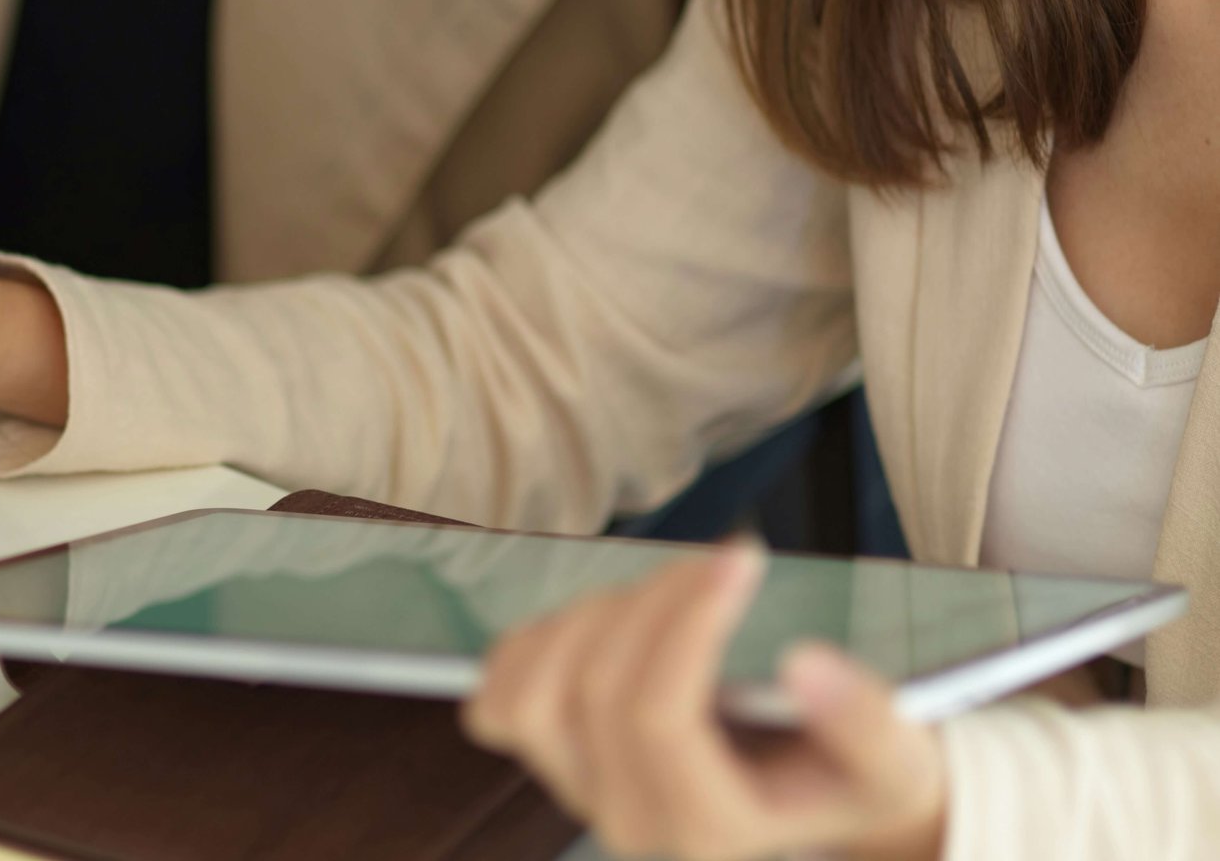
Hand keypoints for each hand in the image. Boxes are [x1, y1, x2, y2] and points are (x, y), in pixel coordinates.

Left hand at [462, 543, 948, 860]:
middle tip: (713, 561)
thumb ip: (862, 719)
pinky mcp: (545, 759)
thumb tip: (803, 663)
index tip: (739, 558)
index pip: (660, 718)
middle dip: (651, 603)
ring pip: (528, 695)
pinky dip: (536, 641)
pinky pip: (494, 698)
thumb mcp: (893, 758)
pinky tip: (606, 618)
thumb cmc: (848, 772)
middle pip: (595, 691)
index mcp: (709, 829)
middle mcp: (630, 821)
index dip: (688, 624)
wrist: (809, 797)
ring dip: (587, 619)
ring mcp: (576, 792)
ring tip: (661, 592)